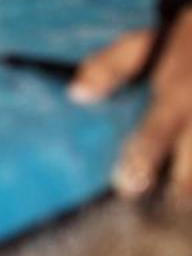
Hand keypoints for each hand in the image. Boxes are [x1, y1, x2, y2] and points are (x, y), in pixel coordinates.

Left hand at [70, 14, 191, 199]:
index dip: (141, 162)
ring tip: (174, 209)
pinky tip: (185, 198)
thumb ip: (108, 68)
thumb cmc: (179, 44)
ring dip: (190, 192)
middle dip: (176, 195)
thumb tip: (76, 95)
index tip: (124, 185)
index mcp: (176, 96)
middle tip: (154, 211)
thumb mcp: (141, 44)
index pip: (156, 134)